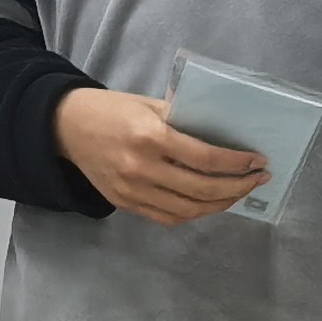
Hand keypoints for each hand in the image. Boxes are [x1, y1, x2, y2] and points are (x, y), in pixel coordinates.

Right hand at [52, 87, 270, 225]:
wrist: (63, 126)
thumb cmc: (110, 108)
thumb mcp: (148, 103)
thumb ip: (183, 118)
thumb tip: (223, 133)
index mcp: (150, 136)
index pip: (206, 158)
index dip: (238, 163)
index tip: (258, 161)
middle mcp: (142, 168)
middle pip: (203, 190)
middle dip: (238, 187)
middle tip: (257, 180)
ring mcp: (132, 190)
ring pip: (189, 210)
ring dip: (220, 204)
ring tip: (237, 193)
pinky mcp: (125, 203)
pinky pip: (168, 216)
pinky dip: (194, 213)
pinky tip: (208, 202)